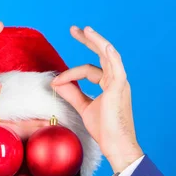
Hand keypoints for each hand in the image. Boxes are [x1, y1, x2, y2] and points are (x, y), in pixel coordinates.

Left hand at [51, 26, 142, 173]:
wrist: (116, 145)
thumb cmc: (104, 130)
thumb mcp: (84, 108)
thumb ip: (73, 94)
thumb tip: (57, 83)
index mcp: (110, 84)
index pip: (88, 70)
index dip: (70, 74)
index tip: (56, 82)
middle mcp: (117, 80)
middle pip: (102, 54)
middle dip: (88, 41)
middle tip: (74, 30)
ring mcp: (119, 83)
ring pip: (108, 55)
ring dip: (95, 41)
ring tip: (83, 30)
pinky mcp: (119, 88)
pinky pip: (116, 67)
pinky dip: (110, 55)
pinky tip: (103, 45)